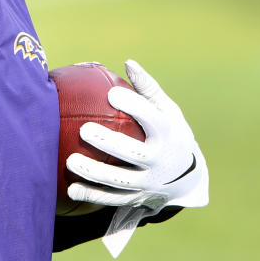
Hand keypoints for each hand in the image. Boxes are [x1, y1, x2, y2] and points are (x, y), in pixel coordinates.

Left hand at [66, 59, 208, 212]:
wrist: (188, 177)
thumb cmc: (171, 132)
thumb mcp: (168, 110)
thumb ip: (147, 88)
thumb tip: (128, 62)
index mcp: (167, 133)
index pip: (151, 119)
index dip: (133, 106)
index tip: (111, 94)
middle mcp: (159, 160)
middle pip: (133, 152)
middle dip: (109, 142)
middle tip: (85, 130)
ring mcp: (148, 182)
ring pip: (119, 180)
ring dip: (94, 173)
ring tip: (71, 161)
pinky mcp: (137, 198)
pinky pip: (112, 198)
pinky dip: (91, 195)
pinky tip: (71, 189)